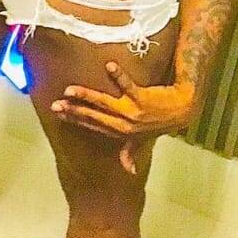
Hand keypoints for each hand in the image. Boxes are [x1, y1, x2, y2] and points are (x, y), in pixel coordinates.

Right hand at [51, 62, 195, 174]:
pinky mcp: (142, 98)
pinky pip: (129, 85)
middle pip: (94, 116)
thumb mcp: (144, 141)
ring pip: (105, 103)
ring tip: (70, 89)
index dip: (74, 119)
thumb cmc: (160, 123)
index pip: (92, 125)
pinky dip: (120, 76)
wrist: (182, 110)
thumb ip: (131, 153)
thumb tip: (128, 171)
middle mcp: (124, 125)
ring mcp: (133, 112)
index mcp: (120, 133)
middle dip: (73, 110)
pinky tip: (109, 65)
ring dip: (87, 96)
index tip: (58, 113)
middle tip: (55, 105)